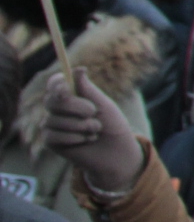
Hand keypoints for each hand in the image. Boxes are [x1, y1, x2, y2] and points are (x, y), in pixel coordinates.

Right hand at [39, 73, 145, 196]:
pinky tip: (85, 141)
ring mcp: (52, 124)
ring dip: (81, 126)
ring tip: (95, 131)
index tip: (66, 89)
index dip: (57, 84)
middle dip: (76, 107)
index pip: (55, 83)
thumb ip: (88, 90)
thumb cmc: (112, 125)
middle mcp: (58, 108)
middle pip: (52, 100)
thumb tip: (78, 69)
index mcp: (71, 95)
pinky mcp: (50, 141)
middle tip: (93, 113)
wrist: (116, 152)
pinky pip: (54, 136)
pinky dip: (75, 138)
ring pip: (54, 120)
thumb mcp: (103, 105)